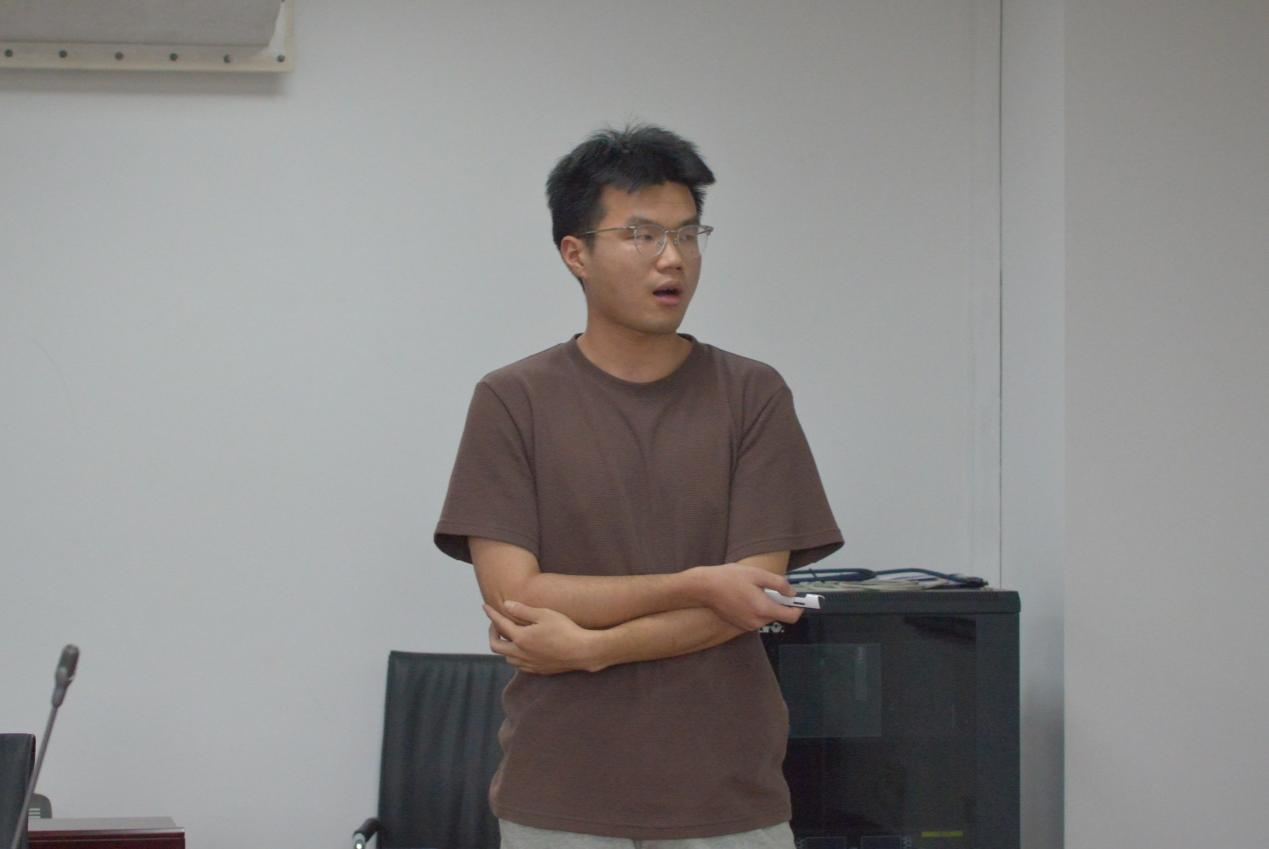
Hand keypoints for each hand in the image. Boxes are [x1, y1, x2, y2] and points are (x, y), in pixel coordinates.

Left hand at [485, 601, 604, 674]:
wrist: (583, 651)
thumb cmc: (566, 630)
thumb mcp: (544, 614)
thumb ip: (522, 610)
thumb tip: (506, 605)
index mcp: (521, 638)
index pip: (500, 624)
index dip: (491, 614)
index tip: (485, 606)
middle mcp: (521, 654)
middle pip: (496, 646)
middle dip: (492, 633)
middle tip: (496, 623)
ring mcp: (530, 664)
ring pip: (507, 658)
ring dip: (504, 646)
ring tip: (510, 635)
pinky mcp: (539, 670)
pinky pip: (519, 665)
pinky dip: (515, 656)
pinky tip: (523, 649)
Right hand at [689, 564, 803, 630]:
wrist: (704, 587)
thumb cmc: (729, 578)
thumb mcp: (758, 574)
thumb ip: (779, 584)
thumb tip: (792, 593)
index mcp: (763, 609)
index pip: (791, 617)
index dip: (798, 608)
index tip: (799, 600)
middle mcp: (756, 621)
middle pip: (778, 616)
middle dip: (779, 603)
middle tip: (769, 587)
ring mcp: (747, 625)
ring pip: (766, 617)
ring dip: (766, 605)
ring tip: (753, 590)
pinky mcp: (739, 625)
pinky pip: (755, 618)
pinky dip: (756, 609)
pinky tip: (745, 596)